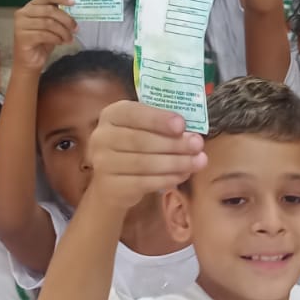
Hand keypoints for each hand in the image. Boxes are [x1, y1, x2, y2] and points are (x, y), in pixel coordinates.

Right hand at [13, 0, 76, 73]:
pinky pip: (44, 35)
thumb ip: (58, 14)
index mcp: (31, 6)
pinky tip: (60, 42)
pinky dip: (56, 38)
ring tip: (69, 38)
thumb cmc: (42, 41)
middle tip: (75, 28)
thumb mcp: (52, 25)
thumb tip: (74, 6)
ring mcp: (20, 25)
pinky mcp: (22, 37)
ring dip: (63, 31)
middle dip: (66, 19)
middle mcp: (23, 13)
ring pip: (48, 23)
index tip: (73, 2)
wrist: (30, 62)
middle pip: (49, 10)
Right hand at [87, 100, 206, 208]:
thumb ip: (162, 126)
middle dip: (173, 143)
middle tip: (198, 145)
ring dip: (175, 162)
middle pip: (140, 140)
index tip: (182, 125)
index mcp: (111, 115)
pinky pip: (142, 182)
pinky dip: (166, 179)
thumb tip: (191, 134)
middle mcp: (101, 137)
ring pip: (143, 163)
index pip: (133, 113)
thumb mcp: (144, 129)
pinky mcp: (110, 186)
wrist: (112, 184)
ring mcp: (102, 163)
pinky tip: (182, 175)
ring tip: (198, 161)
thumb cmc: (135, 149)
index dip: (157, 119)